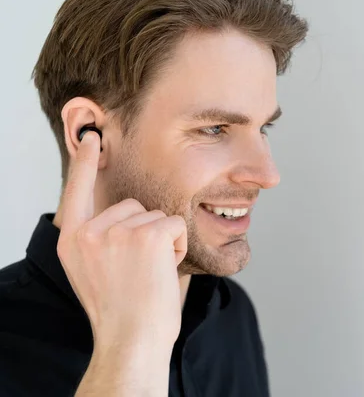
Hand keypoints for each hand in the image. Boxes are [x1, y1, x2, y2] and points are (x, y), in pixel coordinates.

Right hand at [56, 131, 186, 349]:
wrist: (132, 340)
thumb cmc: (121, 309)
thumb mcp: (93, 269)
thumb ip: (100, 237)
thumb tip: (125, 209)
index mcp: (72, 241)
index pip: (76, 191)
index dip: (84, 163)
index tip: (91, 137)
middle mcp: (89, 232)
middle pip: (133, 205)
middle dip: (146, 232)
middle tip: (138, 270)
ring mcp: (116, 231)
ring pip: (157, 216)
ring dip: (163, 241)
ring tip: (149, 273)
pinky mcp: (146, 235)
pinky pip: (175, 224)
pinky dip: (177, 246)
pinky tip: (163, 270)